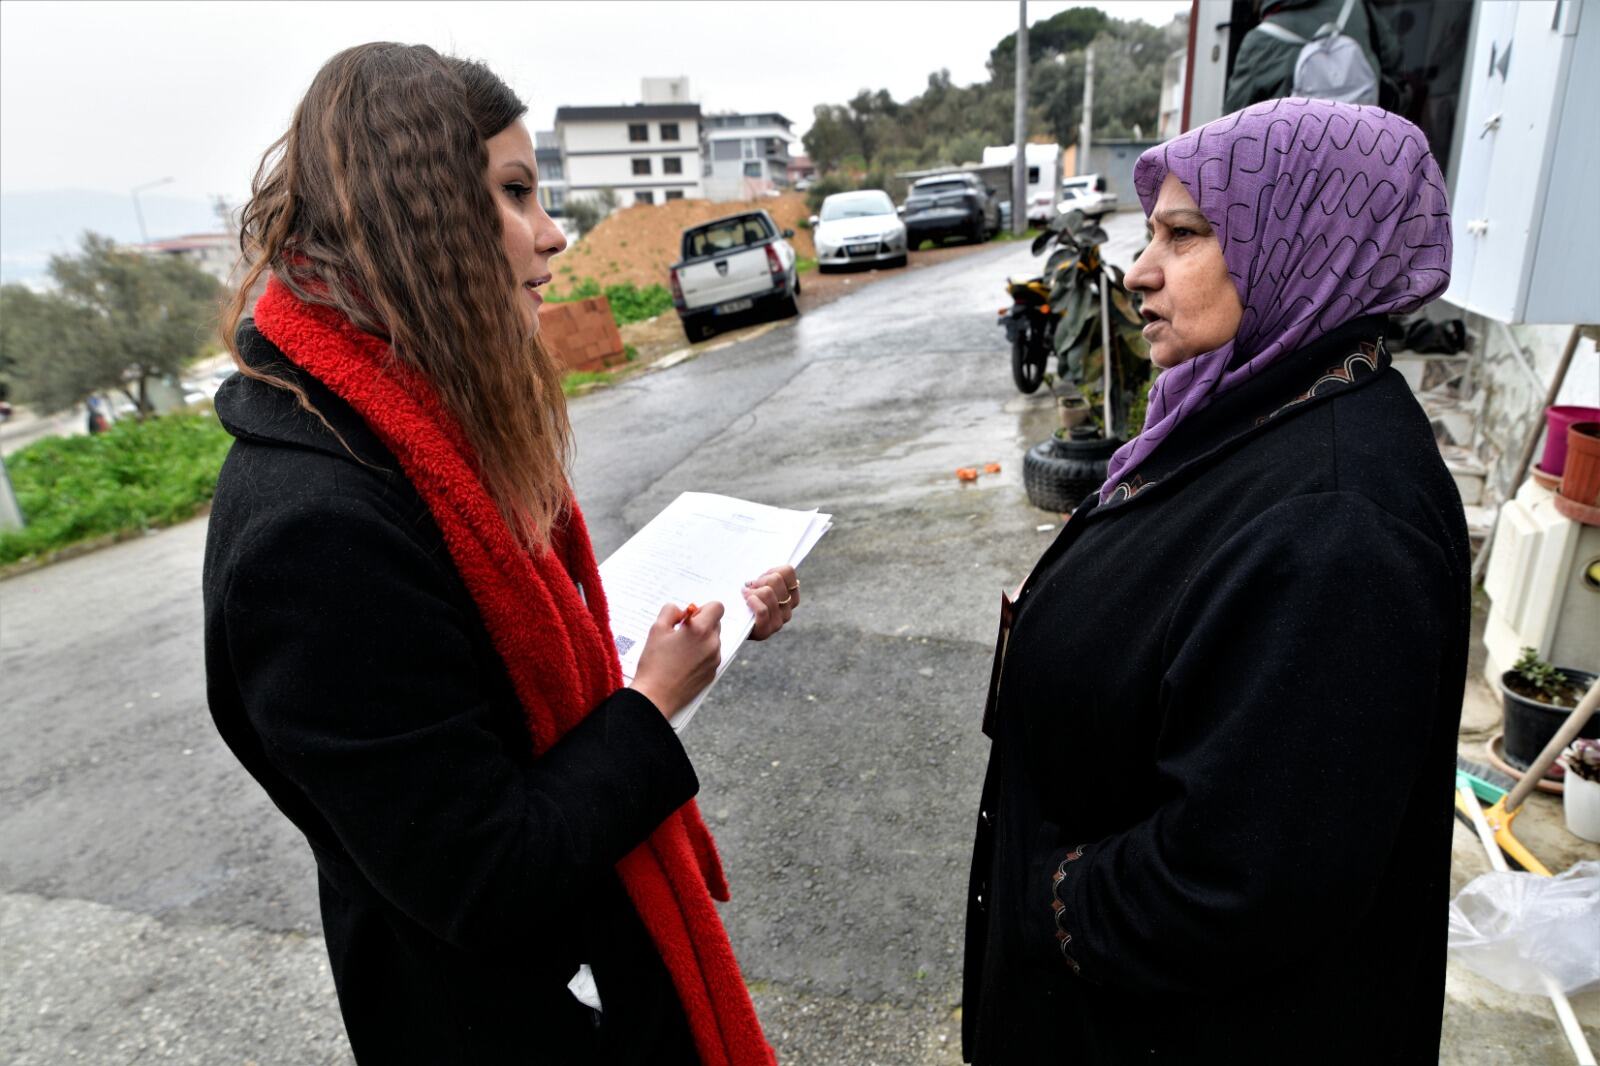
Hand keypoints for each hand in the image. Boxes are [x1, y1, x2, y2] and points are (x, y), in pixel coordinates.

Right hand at [630, 601, 723, 718]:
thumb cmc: (654, 663)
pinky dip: (701, 655)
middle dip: (701, 624)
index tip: (691, 616)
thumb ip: (670, 611)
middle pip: (716, 624)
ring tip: (680, 650)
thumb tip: (681, 611)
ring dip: (701, 640)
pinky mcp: (712, 673)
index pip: (718, 607)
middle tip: (681, 633)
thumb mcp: (657, 629)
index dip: (704, 608)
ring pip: (713, 640)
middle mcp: (712, 644)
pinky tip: (684, 663)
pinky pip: (711, 656)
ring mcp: (714, 660)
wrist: (655, 696)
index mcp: (700, 630)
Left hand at [744, 565, 800, 640]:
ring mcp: (778, 622)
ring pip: (768, 593)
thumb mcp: (756, 584)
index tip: (761, 577)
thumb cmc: (743, 600)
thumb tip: (762, 564)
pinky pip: (762, 610)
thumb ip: (764, 575)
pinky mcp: (766, 632)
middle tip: (750, 587)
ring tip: (746, 595)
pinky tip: (746, 601)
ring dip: (752, 592)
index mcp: (790, 595)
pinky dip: (752, 602)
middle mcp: (788, 609)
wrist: (732, 626)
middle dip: (760, 580)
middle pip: (776, 580)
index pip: (788, 571)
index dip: (772, 570)